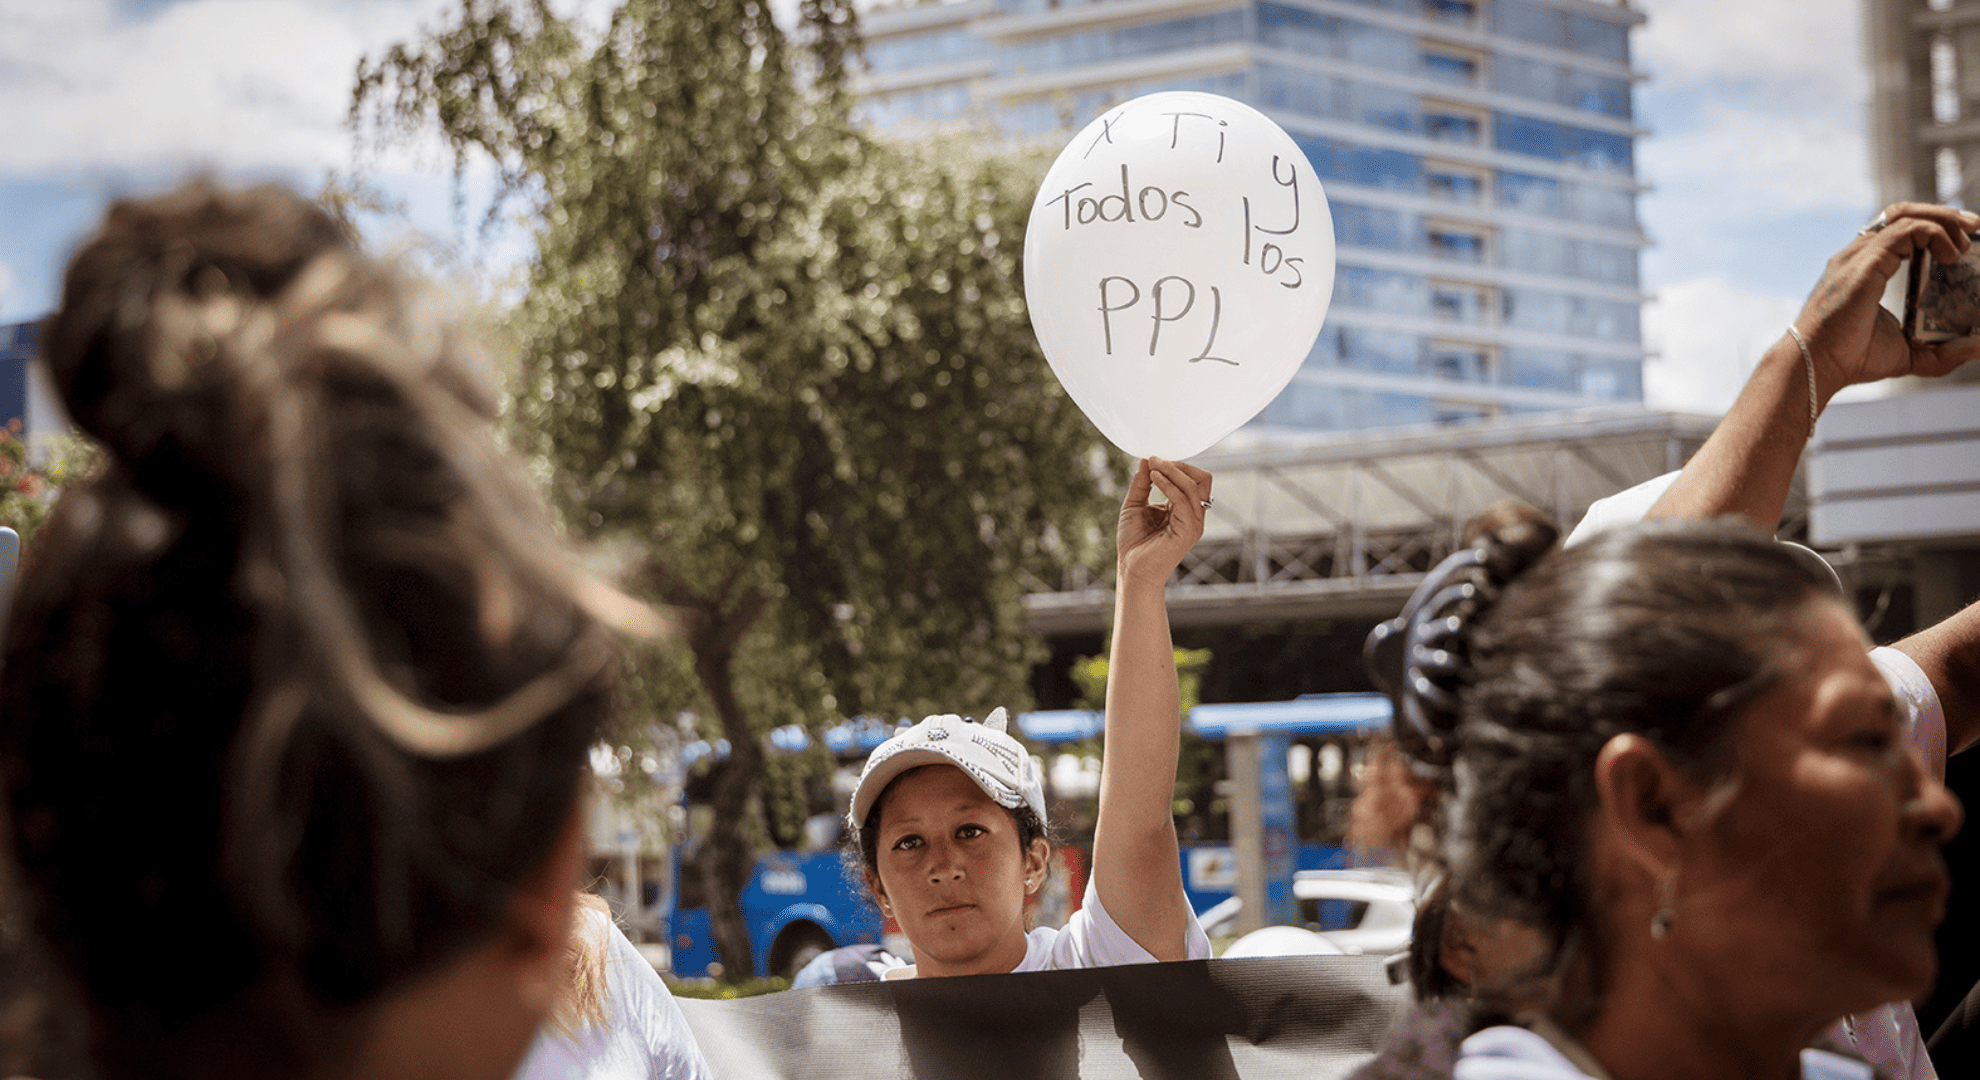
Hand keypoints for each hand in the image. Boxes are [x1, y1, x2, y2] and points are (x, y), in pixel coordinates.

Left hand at [1117, 457, 1211, 589]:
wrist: (1132, 570)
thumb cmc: (1134, 542)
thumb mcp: (1134, 504)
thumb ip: (1142, 483)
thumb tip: (1146, 459)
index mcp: (1184, 508)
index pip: (1192, 478)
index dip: (1174, 465)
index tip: (1152, 459)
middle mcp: (1194, 515)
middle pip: (1202, 479)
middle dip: (1179, 465)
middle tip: (1156, 460)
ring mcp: (1194, 524)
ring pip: (1195, 486)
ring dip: (1173, 471)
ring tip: (1153, 466)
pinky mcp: (1189, 532)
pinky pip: (1184, 501)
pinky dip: (1169, 485)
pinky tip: (1154, 478)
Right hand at [1799, 202, 1979, 398]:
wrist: (1818, 364)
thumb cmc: (1851, 359)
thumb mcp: (1908, 354)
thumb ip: (1941, 352)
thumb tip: (1976, 348)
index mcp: (1865, 269)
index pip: (1900, 231)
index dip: (1933, 228)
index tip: (1962, 242)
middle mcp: (1859, 255)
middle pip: (1903, 212)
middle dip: (1942, 214)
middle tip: (1973, 228)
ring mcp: (1860, 255)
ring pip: (1906, 214)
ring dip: (1943, 220)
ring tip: (1964, 242)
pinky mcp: (1866, 261)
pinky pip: (1907, 230)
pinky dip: (1935, 234)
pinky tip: (1951, 256)